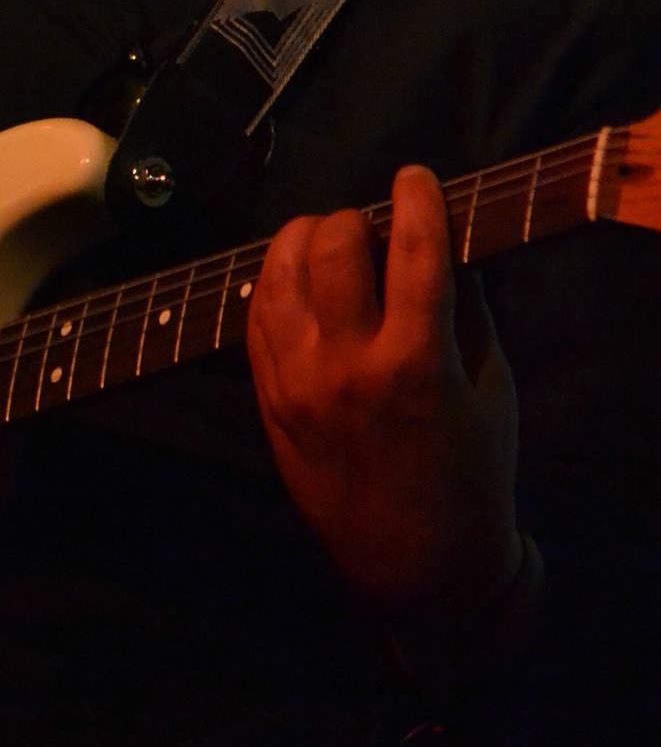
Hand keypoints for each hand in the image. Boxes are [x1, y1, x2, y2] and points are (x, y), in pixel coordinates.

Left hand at [246, 165, 519, 623]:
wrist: (412, 569)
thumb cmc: (469, 479)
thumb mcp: (491, 392)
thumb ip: (467, 313)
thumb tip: (443, 244)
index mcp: (417, 364)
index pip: (414, 250)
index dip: (417, 198)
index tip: (416, 177)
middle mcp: (348, 365)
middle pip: (335, 243)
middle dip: (358, 217)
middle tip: (375, 227)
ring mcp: (298, 381)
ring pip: (280, 268)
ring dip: (308, 239)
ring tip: (332, 243)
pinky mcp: (267, 398)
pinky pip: (256, 311)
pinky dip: (275, 280)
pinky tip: (299, 279)